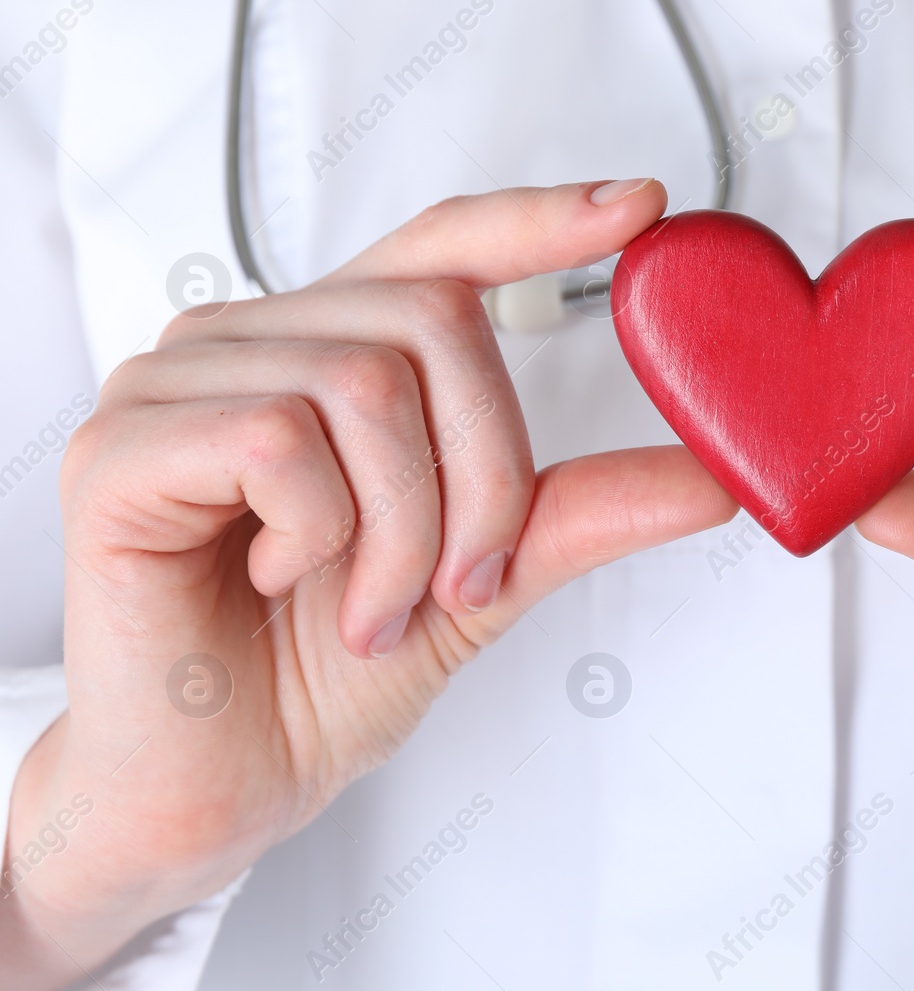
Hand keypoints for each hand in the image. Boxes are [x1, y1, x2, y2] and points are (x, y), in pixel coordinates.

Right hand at [0, 181, 734, 990]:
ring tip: (370, 609)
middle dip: (487, 473)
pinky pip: (275, 437)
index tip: (643, 208)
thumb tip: (715, 476)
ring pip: (363, 385)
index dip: (540, 221)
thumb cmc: (328, 672)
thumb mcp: (485, 577)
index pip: (443, 247)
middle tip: (460, 584)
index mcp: (340, 353)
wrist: (226, 782)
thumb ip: (582, 510)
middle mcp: (259, 342)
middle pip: (432, 318)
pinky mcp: (121, 442)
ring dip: (403, 533)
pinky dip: (316, 534)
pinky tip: (282, 579)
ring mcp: (179, 380)